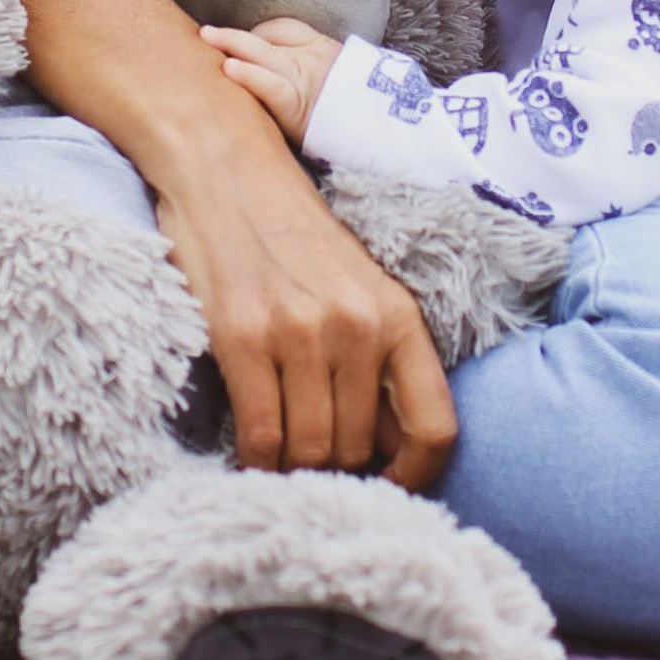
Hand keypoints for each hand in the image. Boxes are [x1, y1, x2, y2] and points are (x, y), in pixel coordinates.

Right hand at [0, 0, 452, 489]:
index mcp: (397, 314)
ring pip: (309, 450)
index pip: (436, 428)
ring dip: (292, 470)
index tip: (390, 492)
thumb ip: (379, 357)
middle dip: (336, 471)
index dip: (417, 478)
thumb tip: (387, 447)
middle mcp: (356, 325)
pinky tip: (249, 454)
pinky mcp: (241, 336)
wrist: (224, 166)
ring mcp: (298, 332)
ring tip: (280, 464)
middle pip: (358, 449)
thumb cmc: (289, 234)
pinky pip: (259, 436)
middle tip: (312, 470)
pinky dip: (254, 461)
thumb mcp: (357, 285)